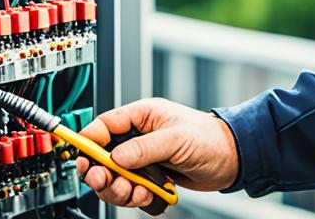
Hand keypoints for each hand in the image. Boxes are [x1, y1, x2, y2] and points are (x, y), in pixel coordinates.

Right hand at [76, 97, 239, 208]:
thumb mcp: (176, 139)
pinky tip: (148, 196)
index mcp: (142, 116)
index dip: (89, 141)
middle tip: (107, 182)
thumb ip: (145, 148)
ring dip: (120, 189)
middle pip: (103, 157)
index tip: (83, 158)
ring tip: (135, 192)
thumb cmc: (209, 138)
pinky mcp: (149, 177)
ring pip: (115, 178)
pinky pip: (131, 191)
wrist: (231, 160)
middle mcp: (139, 137)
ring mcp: (143, 159)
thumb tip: (116, 157)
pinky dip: (136, 198)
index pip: (104, 125)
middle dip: (103, 173)